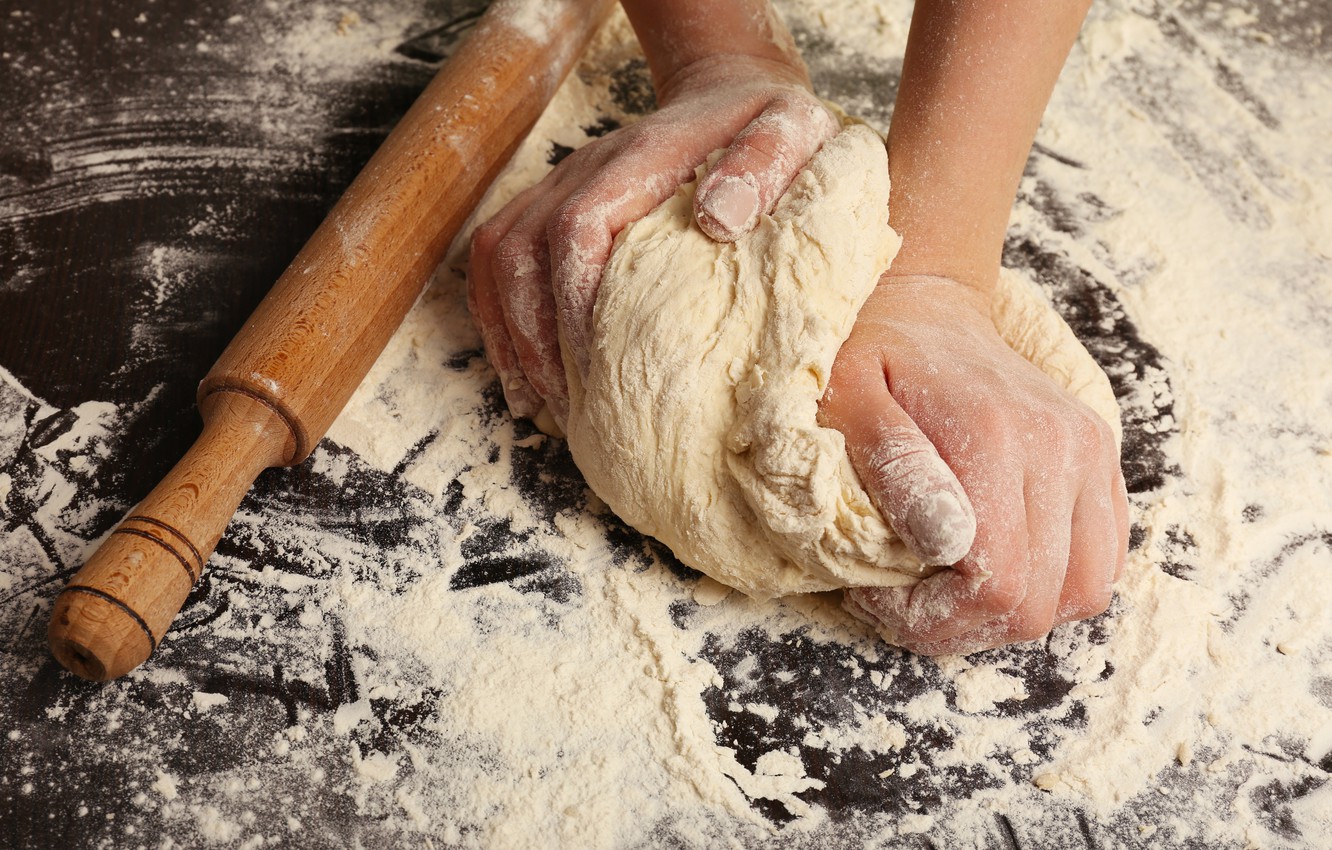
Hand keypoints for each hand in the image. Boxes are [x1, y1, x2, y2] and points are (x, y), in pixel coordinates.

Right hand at [468, 53, 838, 425]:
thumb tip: (717, 219)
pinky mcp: (556, 204)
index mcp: (640, 157)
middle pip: (521, 248)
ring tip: (540, 405)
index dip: (575, 299)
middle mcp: (587, 168)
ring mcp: (564, 184)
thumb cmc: (769, 127)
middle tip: (569, 407)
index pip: (578, 225)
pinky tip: (524, 376)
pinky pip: (500, 257)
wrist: (733, 97)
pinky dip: (500, 318)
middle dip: (535, 335)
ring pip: (500, 255)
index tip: (597, 368)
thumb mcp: (793, 130)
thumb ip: (762, 165)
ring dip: (511, 333)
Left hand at [819, 275, 1128, 654]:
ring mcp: (1090, 452)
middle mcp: (1061, 446)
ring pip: (1083, 591)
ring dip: (1012, 615)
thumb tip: (945, 543)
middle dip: (964, 627)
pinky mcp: (1100, 458)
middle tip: (901, 606)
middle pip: (1040, 602)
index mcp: (994, 435)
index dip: (934, 619)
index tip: (878, 598)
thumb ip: (893, 465)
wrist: (925, 306)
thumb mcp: (847, 397)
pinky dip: (1053, 585)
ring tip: (946, 593)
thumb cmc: (869, 354)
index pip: (997, 585)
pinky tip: (991, 569)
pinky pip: (1103, 559)